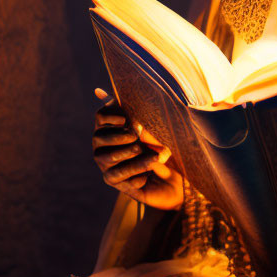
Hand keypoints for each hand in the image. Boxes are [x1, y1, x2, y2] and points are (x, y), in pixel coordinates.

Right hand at [92, 88, 183, 210]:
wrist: (179, 177)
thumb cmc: (164, 146)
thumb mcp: (154, 128)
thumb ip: (137, 111)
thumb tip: (103, 91)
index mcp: (115, 128)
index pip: (101, 117)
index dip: (110, 116)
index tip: (126, 118)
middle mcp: (106, 147)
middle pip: (98, 138)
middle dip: (118, 137)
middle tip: (137, 138)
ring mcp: (109, 166)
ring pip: (107, 160)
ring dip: (132, 157)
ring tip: (154, 158)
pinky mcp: (118, 184)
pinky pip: (119, 178)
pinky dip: (136, 174)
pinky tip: (149, 175)